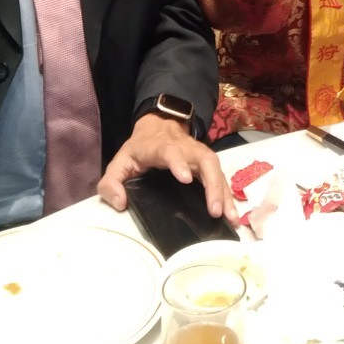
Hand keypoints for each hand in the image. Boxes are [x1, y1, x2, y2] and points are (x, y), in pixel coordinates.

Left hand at [98, 115, 237, 220]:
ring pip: (216, 169)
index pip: (171, 151)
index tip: (185, 179)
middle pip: (204, 160)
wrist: (159, 127)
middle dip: (212, 184)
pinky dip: (228, 195)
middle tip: (215, 210)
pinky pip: (220, 177)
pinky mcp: (207, 164)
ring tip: (230, 217)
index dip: (178, 163)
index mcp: (160, 147)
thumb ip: (111, 183)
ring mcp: (199, 155)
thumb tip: (120, 203)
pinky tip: (232, 214)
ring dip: (224, 192)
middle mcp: (185, 148)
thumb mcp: (119, 162)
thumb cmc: (139, 149)